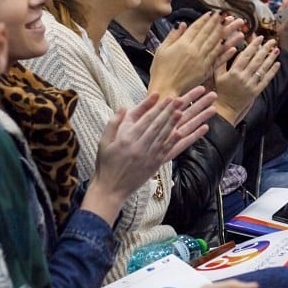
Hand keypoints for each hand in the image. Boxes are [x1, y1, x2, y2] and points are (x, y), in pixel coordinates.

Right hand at [84, 89, 215, 223]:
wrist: (110, 189)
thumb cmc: (106, 164)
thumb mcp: (104, 141)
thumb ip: (113, 123)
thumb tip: (123, 107)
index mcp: (127, 139)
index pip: (146, 120)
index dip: (158, 108)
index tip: (168, 97)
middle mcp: (140, 146)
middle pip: (158, 125)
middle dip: (169, 112)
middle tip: (180, 100)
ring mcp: (149, 156)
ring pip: (164, 136)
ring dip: (174, 123)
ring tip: (183, 111)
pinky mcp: (154, 164)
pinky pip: (167, 151)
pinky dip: (175, 141)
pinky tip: (182, 132)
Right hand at [149, 13, 243, 98]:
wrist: (165, 89)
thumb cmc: (160, 70)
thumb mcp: (162, 50)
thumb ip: (173, 36)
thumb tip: (181, 24)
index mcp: (183, 44)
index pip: (197, 28)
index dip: (206, 20)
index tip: (214, 13)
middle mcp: (194, 50)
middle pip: (209, 34)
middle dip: (220, 23)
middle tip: (230, 16)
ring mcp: (201, 61)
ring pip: (216, 44)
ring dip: (228, 35)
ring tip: (237, 28)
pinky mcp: (205, 71)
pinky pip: (217, 60)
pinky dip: (225, 53)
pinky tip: (234, 47)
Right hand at [213, 36, 280, 124]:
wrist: (226, 108)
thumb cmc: (221, 90)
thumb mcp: (217, 75)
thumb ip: (221, 60)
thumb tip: (228, 47)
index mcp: (234, 72)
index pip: (246, 55)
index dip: (253, 45)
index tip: (260, 37)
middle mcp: (243, 77)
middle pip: (256, 60)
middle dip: (265, 49)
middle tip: (272, 40)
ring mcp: (251, 85)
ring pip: (263, 69)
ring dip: (271, 58)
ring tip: (276, 49)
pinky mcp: (256, 91)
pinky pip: (266, 80)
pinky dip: (272, 72)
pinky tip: (277, 64)